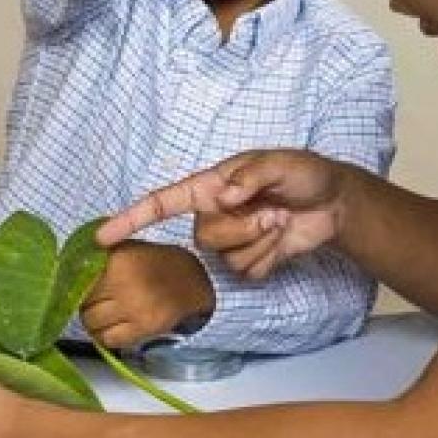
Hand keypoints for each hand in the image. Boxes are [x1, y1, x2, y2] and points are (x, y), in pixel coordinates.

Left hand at [80, 241, 213, 347]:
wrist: (189, 280)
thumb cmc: (151, 262)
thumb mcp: (125, 247)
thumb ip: (97, 254)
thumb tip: (65, 265)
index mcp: (116, 260)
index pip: (78, 281)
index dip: (74, 286)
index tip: (75, 288)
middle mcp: (124, 284)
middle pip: (83, 304)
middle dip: (84, 305)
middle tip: (93, 302)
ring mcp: (134, 308)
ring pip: (92, 324)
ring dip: (92, 322)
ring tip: (101, 315)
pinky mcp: (144, 328)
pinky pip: (109, 340)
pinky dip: (105, 336)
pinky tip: (111, 327)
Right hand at [98, 149, 351, 279]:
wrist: (334, 204)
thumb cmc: (304, 174)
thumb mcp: (280, 163)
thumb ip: (249, 175)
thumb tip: (222, 196)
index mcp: (209, 187)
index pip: (161, 203)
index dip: (130, 219)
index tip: (102, 237)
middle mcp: (213, 215)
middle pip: (204, 237)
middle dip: (242, 228)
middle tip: (272, 212)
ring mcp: (231, 241)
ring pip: (225, 258)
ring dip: (259, 243)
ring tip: (279, 222)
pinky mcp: (250, 263)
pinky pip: (247, 274)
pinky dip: (270, 259)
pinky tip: (282, 241)